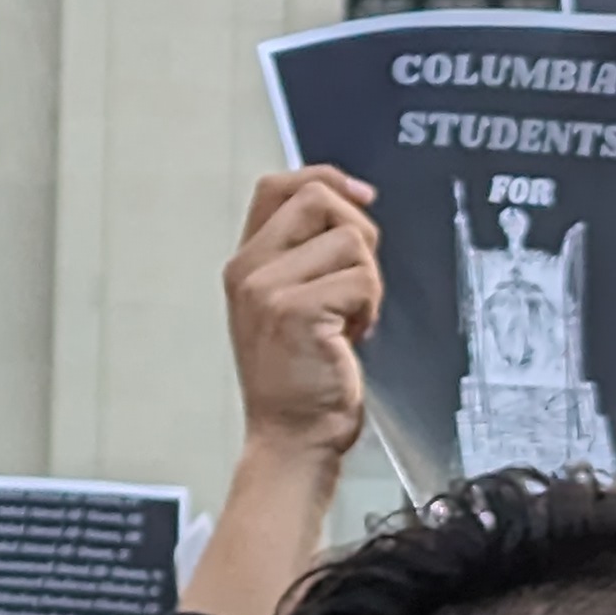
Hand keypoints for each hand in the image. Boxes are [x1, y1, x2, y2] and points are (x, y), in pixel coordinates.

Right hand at [224, 170, 378, 460]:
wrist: (292, 435)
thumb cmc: (298, 378)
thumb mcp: (286, 305)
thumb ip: (304, 256)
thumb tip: (351, 207)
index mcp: (245, 264)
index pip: (278, 186)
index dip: (325, 178)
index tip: (360, 197)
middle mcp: (249, 270)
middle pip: (319, 200)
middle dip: (358, 234)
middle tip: (355, 284)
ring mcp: (267, 289)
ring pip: (350, 242)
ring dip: (368, 282)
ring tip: (349, 319)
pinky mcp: (296, 310)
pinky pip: (361, 280)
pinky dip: (370, 308)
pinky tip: (351, 336)